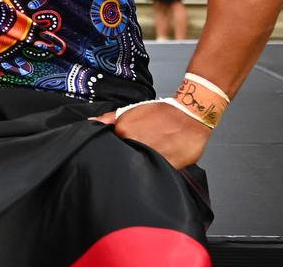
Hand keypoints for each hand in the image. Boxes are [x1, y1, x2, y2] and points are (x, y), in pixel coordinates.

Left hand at [91, 102, 211, 168]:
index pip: (112, 147)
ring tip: (154, 153)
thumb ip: (110, 118)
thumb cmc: (162, 112)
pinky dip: (158, 169)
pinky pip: (159, 172)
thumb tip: (91, 122)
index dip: (116, 149)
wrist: (190, 114)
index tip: (122, 148)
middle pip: (125, 158)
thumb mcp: (133, 110)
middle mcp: (137, 146)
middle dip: (128, 157)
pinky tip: (162, 160)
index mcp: (124, 132)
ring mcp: (154, 158)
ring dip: (143, 164)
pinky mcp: (169, 167)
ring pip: (141, 167)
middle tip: (140, 149)